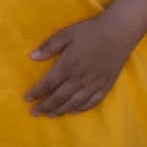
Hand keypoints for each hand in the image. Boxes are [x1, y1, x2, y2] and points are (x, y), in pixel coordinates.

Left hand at [24, 10, 142, 115]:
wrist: (119, 32)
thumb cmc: (91, 31)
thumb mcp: (66, 34)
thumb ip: (49, 47)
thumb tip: (32, 57)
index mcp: (67, 66)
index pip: (48, 84)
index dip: (37, 93)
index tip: (27, 99)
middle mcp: (79, 79)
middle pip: (59, 97)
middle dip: (45, 106)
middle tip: (35, 113)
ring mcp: (94, 84)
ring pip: (74, 103)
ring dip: (60, 110)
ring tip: (50, 115)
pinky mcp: (106, 86)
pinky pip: (92, 102)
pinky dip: (81, 109)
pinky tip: (73, 111)